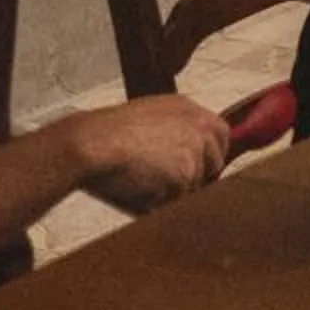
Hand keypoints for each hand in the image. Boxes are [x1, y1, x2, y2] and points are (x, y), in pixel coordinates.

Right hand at [64, 95, 229, 214]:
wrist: (90, 143)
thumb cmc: (105, 136)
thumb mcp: (146, 119)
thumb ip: (171, 132)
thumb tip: (187, 159)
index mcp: (186, 107)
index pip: (220, 133)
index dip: (211, 156)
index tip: (202, 172)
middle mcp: (197, 123)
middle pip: (215, 163)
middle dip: (196, 179)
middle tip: (166, 185)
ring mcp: (194, 147)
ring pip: (194, 186)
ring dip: (172, 192)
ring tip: (141, 181)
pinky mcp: (185, 172)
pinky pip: (178, 200)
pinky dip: (161, 202)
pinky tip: (140, 188)